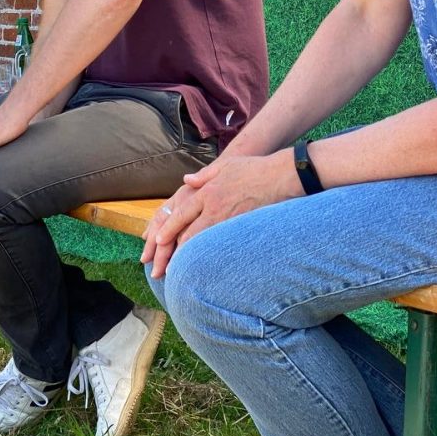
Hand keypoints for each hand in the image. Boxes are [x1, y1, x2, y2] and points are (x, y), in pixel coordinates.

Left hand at [142, 152, 302, 277]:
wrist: (280, 176)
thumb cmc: (254, 168)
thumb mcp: (225, 165)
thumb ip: (203, 175)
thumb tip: (186, 180)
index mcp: (207, 192)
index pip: (181, 214)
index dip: (167, 228)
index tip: (156, 240)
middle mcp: (214, 207)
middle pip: (188, 233)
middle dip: (173, 250)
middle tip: (161, 265)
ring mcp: (228, 220)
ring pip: (204, 242)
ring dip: (190, 256)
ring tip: (179, 270)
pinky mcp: (242, 228)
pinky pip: (221, 244)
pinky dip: (210, 255)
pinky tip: (205, 265)